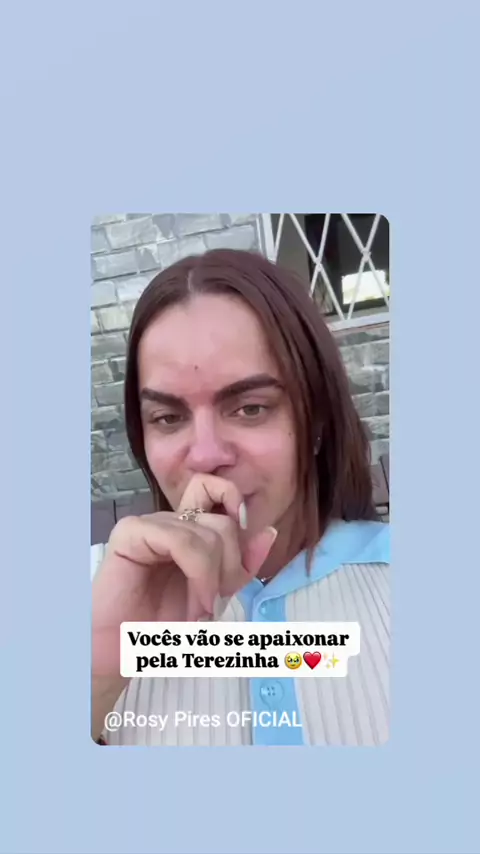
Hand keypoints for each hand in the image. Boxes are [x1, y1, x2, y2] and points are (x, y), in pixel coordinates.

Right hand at [91, 474, 276, 675]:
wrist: (121, 651)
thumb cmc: (162, 624)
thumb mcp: (215, 593)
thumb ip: (240, 564)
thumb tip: (268, 531)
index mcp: (188, 527)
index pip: (220, 491)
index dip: (238, 512)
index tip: (238, 557)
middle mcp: (169, 519)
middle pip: (222, 520)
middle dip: (230, 566)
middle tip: (215, 602)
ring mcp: (149, 523)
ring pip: (207, 533)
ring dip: (212, 581)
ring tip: (200, 611)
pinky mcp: (131, 532)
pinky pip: (182, 540)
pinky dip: (199, 575)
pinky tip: (195, 603)